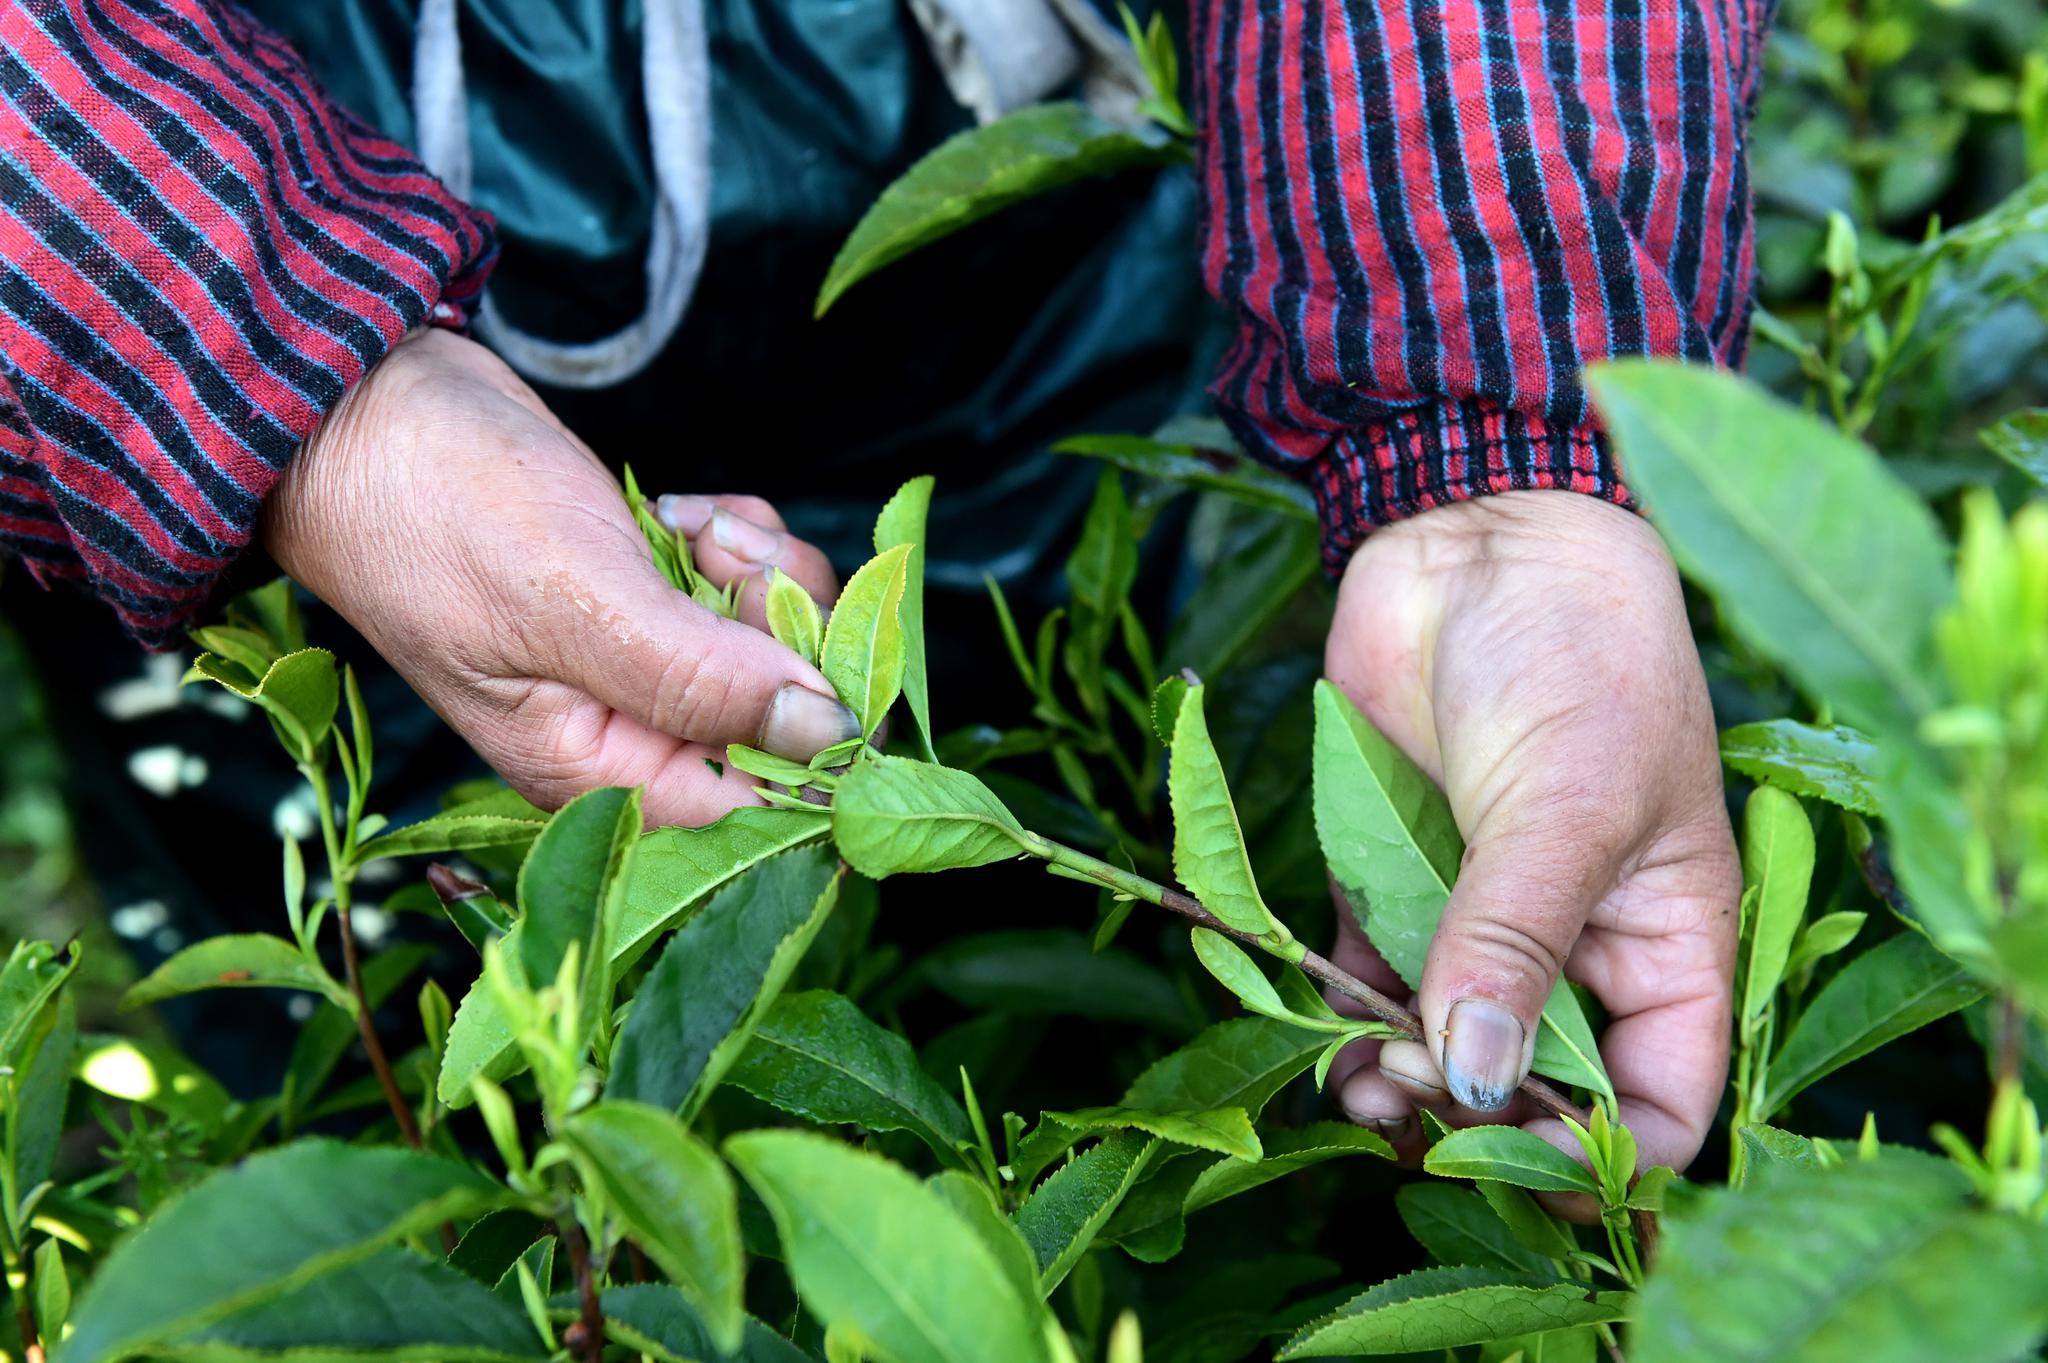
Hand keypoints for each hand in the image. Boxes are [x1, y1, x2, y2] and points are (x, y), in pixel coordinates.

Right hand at [264, 329, 855, 825]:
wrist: (367, 407)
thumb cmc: (436, 508)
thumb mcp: (574, 597)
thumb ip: (698, 679)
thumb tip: (825, 731)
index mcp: (601, 773)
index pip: (759, 812)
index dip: (823, 748)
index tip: (828, 655)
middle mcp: (633, 735)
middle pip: (793, 727)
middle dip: (791, 631)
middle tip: (725, 561)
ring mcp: (647, 668)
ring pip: (784, 647)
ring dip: (764, 573)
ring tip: (690, 529)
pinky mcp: (656, 605)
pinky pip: (752, 593)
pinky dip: (739, 545)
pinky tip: (681, 515)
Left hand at [1320, 491, 1739, 1184]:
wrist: (1477, 536)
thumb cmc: (1578, 659)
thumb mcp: (1571, 810)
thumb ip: (1516, 945)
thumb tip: (1475, 1083)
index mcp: (1669, 939)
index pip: (1659, 1096)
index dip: (1604, 1154)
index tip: (1522, 1164)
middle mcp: (1579, 943)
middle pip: (1539, 1086)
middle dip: (1477, 1119)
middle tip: (1413, 1109)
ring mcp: (1484, 913)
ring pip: (1447, 1043)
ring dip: (1403, 1083)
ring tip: (1362, 1089)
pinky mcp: (1400, 875)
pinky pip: (1378, 980)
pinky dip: (1351, 1022)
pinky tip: (1326, 1048)